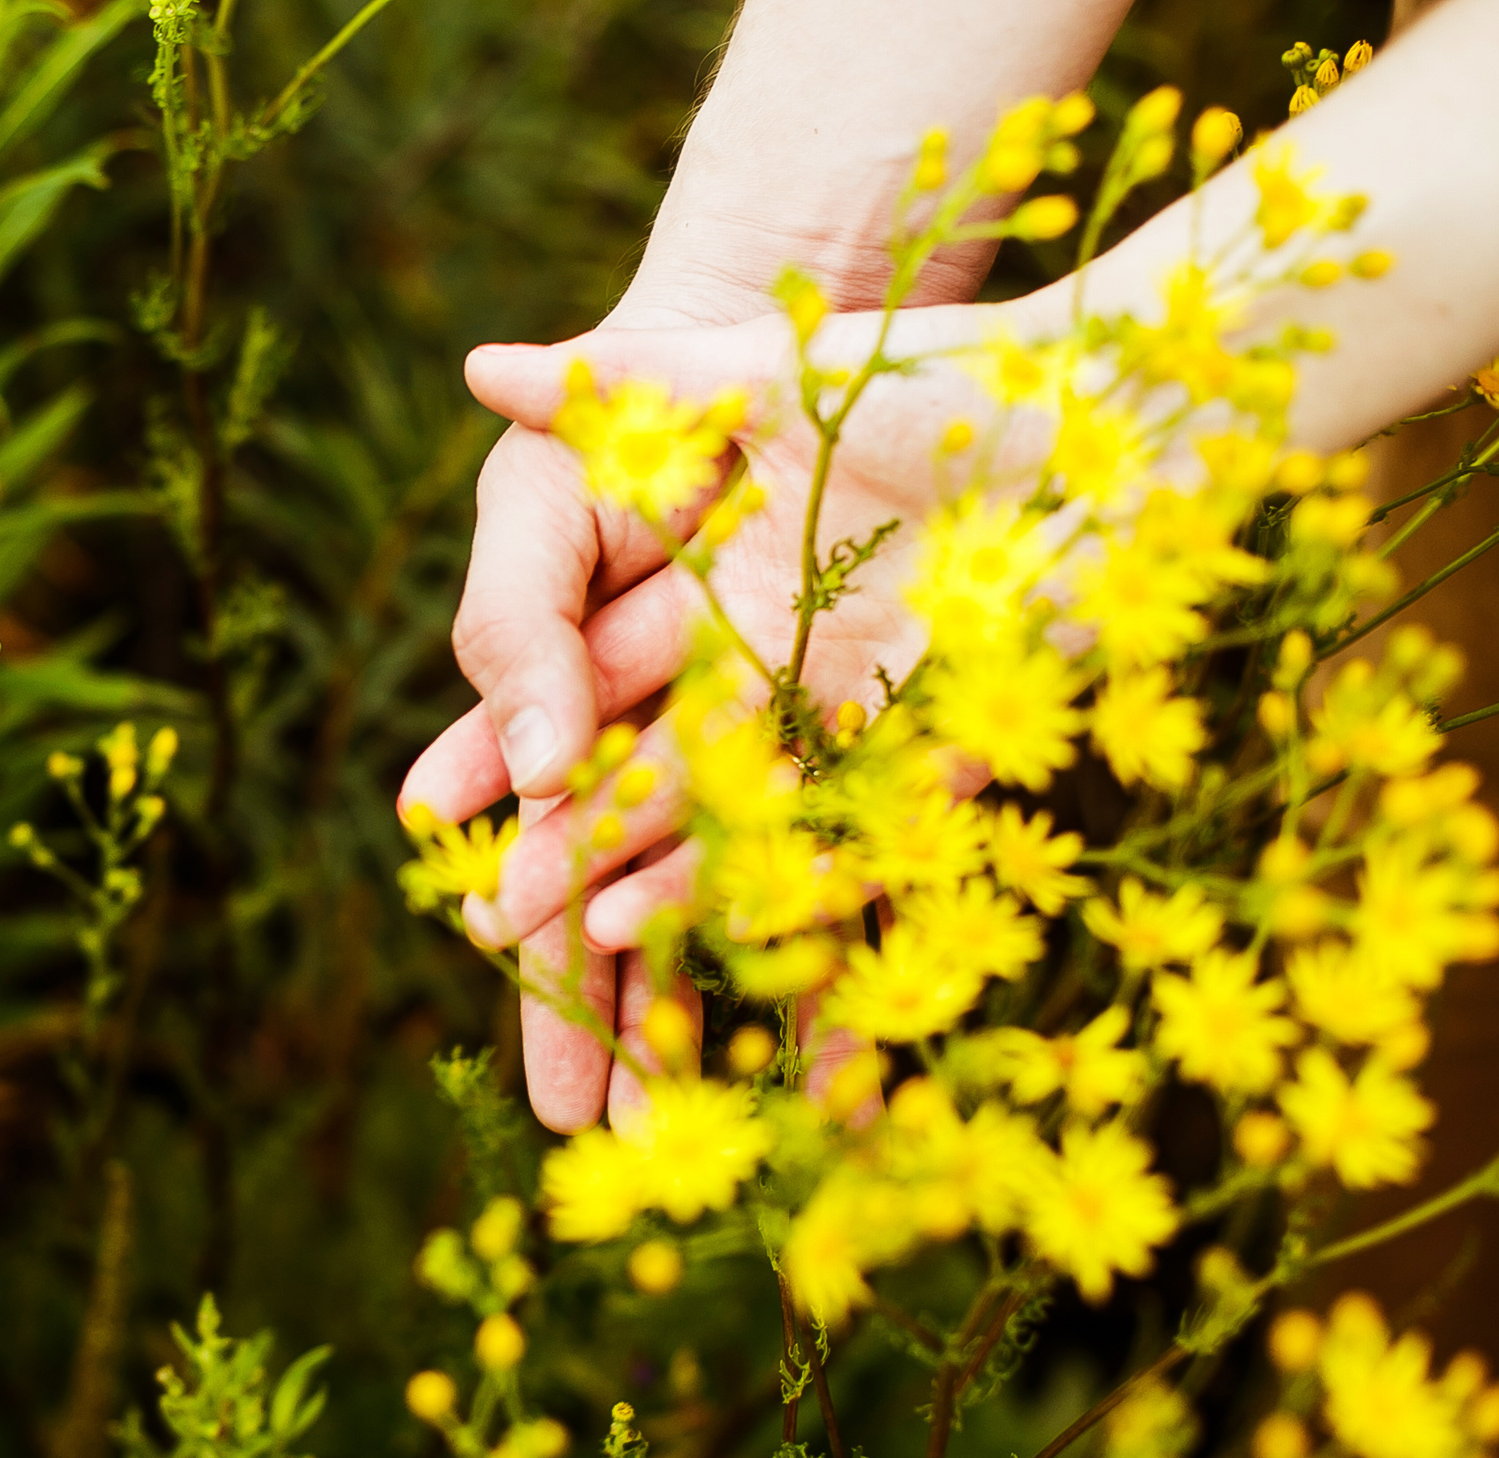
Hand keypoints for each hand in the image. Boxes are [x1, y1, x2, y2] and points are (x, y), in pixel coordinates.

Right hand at [400, 304, 992, 1128]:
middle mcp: (734, 689)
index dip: (491, 754)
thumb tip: (478, 364)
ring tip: (608, 1051)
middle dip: (558, 895)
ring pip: (724, 864)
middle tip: (490, 956)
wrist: (1076, 406)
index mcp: (672, 609)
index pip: (558, 703)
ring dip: (668, 950)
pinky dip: (823, 944)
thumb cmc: (886, 374)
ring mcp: (825, 738)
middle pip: (626, 811)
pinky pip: (865, 876)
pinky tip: (788, 1032)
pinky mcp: (929, 771)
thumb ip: (614, 382)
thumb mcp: (737, 370)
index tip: (421, 811)